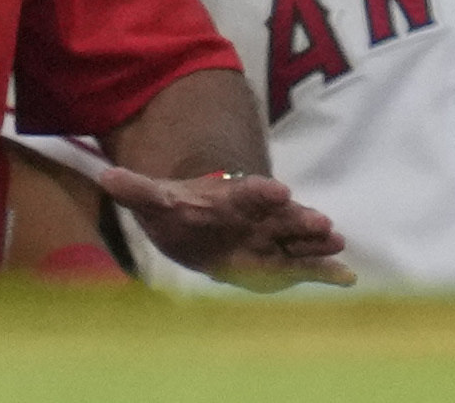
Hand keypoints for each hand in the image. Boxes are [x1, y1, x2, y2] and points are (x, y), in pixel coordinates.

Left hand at [91, 161, 351, 291]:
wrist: (195, 224)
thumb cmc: (178, 210)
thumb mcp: (154, 200)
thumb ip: (136, 189)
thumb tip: (106, 176)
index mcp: (230, 197)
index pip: (248, 192)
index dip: (263, 192)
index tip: (279, 192)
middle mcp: (257, 216)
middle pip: (282, 216)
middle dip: (301, 219)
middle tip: (322, 223)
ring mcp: (271, 237)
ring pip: (298, 239)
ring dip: (317, 242)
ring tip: (338, 243)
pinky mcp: (279, 260)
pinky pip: (304, 265)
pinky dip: (325, 271)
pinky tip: (347, 278)